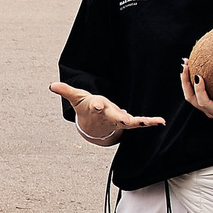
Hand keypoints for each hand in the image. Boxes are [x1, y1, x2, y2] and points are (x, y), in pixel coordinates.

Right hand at [49, 81, 164, 144]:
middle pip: (114, 116)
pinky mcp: (127, 121)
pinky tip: (161, 121)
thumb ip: (66, 90)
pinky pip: (139, 122)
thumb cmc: (86, 108)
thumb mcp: (76, 97)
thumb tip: (51, 85)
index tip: (97, 104)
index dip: (96, 105)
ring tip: (151, 122)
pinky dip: (149, 122)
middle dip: (120, 117)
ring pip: (130, 122)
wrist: (94, 128)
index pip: (95, 106)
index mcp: (96, 108)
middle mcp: (108, 115)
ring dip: (140, 122)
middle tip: (127, 120)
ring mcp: (119, 120)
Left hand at [180, 59, 212, 123]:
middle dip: (186, 83)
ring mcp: (209, 107)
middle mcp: (211, 111)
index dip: (199, 91)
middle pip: (192, 99)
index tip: (198, 76)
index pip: (204, 103)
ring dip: (186, 80)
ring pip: (191, 96)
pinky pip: (197, 92)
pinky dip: (193, 80)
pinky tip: (196, 64)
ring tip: (186, 63)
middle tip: (186, 65)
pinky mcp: (209, 102)